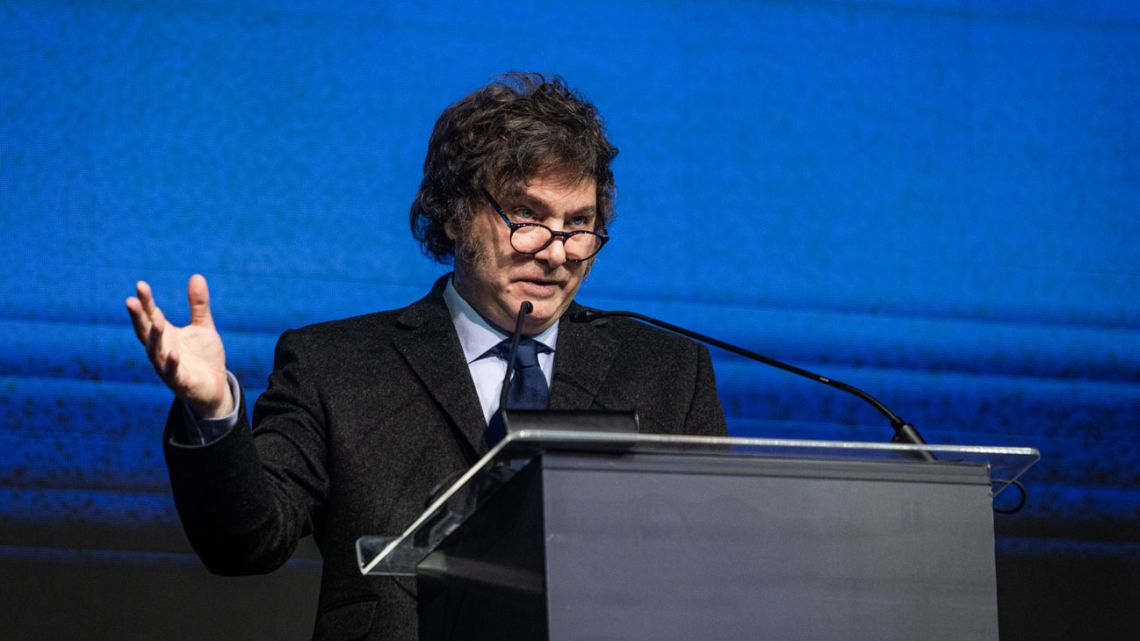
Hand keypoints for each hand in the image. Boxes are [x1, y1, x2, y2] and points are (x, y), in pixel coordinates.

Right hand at [125, 274, 233, 418]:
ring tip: (156, 321)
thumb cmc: (203, 356)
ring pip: (155, 351)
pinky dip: (172, 363)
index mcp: (165, 334)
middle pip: (145, 331)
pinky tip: (174, 353)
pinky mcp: (180, 381)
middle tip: (130, 300)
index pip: (151, 315)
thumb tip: (196, 275)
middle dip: (138, 317)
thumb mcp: (202, 326)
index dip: (145, 301)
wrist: (214, 386)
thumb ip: (198, 305)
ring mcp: (168, 366)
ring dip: (154, 337)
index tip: (140, 284)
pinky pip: (173, 373)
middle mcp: (161, 349)